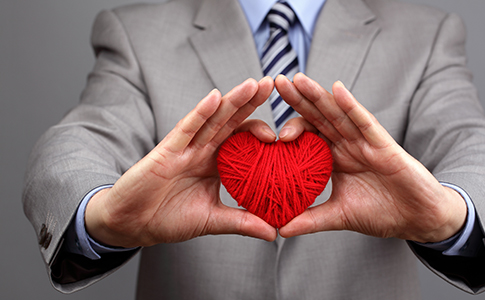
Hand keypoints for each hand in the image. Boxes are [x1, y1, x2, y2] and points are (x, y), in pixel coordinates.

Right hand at [85, 77, 277, 247]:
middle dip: (250, 102)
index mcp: (215, 163)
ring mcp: (184, 148)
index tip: (286, 131)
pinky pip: (186, 128)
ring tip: (253, 84)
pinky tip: (215, 97)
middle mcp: (202, 150)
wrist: (132, 225)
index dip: (261, 131)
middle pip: (230, 121)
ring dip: (232, 100)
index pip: (242, 141)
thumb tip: (274, 233)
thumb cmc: (168, 218)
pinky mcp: (166, 151)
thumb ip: (242, 222)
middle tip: (271, 83)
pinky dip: (200, 113)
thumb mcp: (212, 220)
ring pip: (212, 119)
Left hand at [276, 73, 466, 242]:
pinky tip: (338, 90)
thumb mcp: (340, 216)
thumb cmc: (383, 213)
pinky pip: (366, 122)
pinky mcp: (385, 145)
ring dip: (318, 95)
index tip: (266, 125)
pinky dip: (352, 106)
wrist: (418, 220)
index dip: (290, 126)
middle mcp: (348, 145)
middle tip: (275, 82)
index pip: (309, 136)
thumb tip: (281, 229)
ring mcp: (366, 142)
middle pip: (319, 117)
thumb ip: (311, 219)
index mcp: (336, 158)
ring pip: (338, 114)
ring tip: (298, 79)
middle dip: (298, 99)